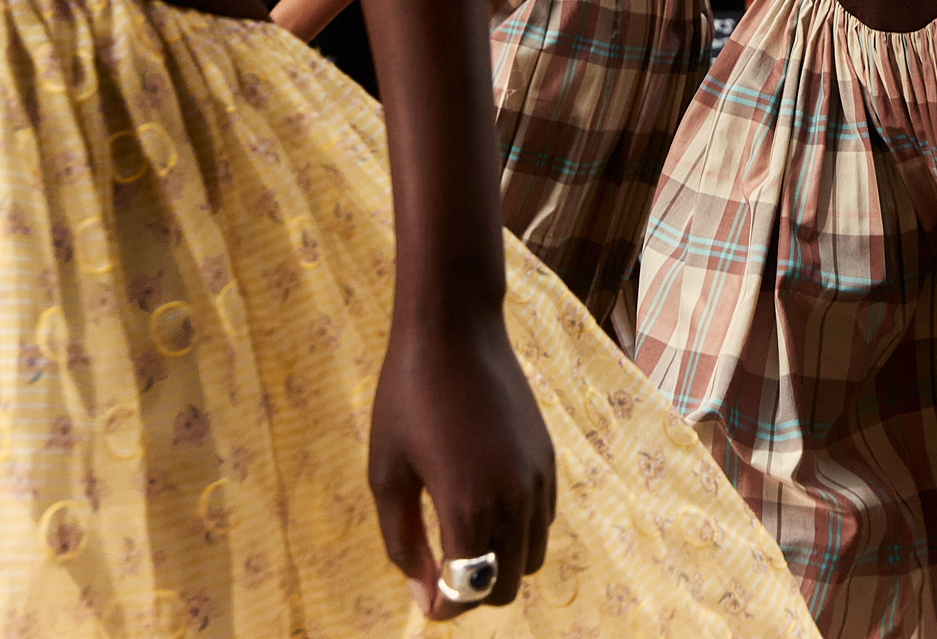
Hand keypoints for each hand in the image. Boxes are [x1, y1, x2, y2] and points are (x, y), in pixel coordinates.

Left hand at [370, 307, 556, 617]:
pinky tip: (486, 506)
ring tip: (464, 540)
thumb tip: (423, 594)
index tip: (425, 602)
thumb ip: (403, 542)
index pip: (466, 592)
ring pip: (532, 558)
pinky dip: (520, 532)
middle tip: (440, 573)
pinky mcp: (548, 458)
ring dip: (500, 564)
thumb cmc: (407, 397)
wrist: (455, 329)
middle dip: (472, 592)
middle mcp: (513, 499)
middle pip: (505, 586)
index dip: (442, 608)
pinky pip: (545, 521)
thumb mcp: (388, 473)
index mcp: (467, 506)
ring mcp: (537, 478)